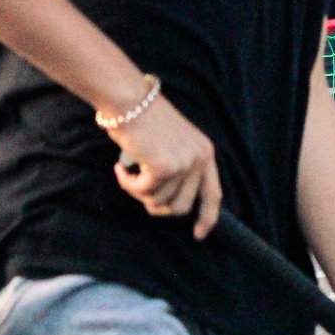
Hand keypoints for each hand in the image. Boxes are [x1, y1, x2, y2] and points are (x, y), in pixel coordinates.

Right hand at [109, 97, 223, 236]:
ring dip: (139, 192)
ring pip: (158, 201)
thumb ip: (179, 168)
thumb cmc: (145, 118)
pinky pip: (142, 192)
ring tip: (128, 172)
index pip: (213, 194)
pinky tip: (121, 168)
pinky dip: (128, 184)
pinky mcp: (163, 167)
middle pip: (181, 207)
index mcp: (205, 153)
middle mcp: (199, 159)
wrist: (129, 100)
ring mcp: (183, 164)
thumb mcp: (174, 143)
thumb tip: (169, 203)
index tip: (199, 235)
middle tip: (141, 193)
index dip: (207, 218)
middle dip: (158, 207)